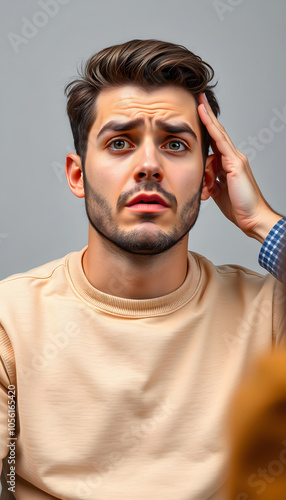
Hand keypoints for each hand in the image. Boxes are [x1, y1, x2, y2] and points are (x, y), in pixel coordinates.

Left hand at [198, 94, 281, 242]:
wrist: (253, 218)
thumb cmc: (239, 207)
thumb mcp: (218, 192)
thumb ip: (211, 181)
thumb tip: (202, 176)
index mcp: (228, 165)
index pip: (216, 142)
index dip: (207, 127)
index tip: (198, 114)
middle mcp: (233, 158)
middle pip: (218, 132)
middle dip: (208, 115)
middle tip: (199, 98)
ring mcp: (235, 159)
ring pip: (218, 134)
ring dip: (207, 118)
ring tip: (198, 102)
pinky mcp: (235, 164)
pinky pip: (220, 142)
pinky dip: (211, 128)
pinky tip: (204, 117)